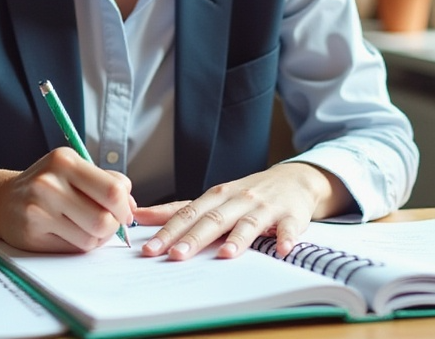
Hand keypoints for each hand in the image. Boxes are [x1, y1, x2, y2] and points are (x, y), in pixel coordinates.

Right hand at [0, 147, 134, 252]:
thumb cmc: (48, 185)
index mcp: (64, 160)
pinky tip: (70, 234)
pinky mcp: (31, 233)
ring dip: (97, 238)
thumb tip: (132, 206)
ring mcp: (37, 209)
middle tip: (107, 224)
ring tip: (87, 228)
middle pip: (104, 219)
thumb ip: (107, 181)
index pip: (113, 190)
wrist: (2, 200)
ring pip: (91, 238)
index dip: (125, 207)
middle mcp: (49, 182)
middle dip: (112, 227)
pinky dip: (79, 245)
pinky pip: (73, 248)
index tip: (123, 212)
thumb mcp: (74, 170)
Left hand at [133, 163, 350, 260]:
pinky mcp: (290, 216)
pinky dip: (286, 238)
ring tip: (225, 254)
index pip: (187, 214)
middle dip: (193, 238)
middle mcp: (238, 200)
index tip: (150, 248)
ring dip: (237, 239)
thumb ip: (180, 209)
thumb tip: (140, 215)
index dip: (168, 230)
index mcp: (216, 196)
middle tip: (176, 255)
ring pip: (248, 223)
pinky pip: (288, 228)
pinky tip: (282, 249)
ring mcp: (264, 208)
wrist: (294, 179)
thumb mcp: (213, 197)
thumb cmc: (247, 193)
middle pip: (213, 220)